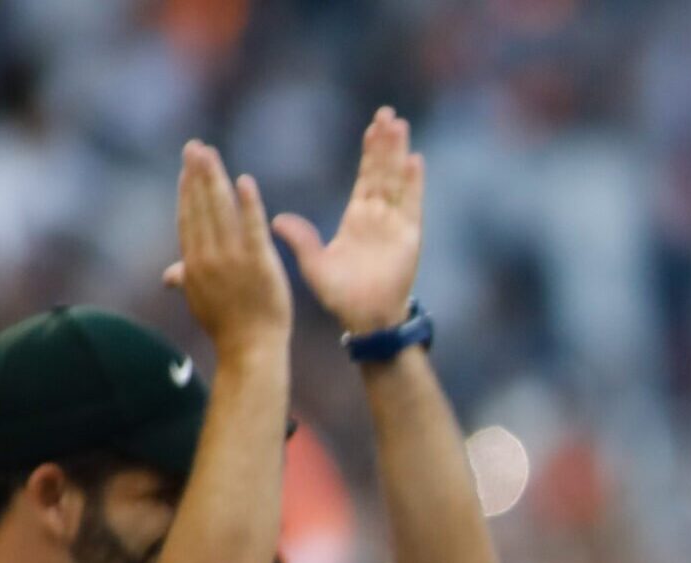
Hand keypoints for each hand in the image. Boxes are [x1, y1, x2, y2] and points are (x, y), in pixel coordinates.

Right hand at [164, 141, 290, 353]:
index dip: (187, 191)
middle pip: (200, 207)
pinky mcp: (259, 264)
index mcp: (193, 264)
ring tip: (211, 154)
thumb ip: (185, 279)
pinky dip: (249, 205)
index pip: (188, 218)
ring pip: (221, 211)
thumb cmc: (227, 328)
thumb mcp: (199, 301)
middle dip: (197, 175)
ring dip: (215, 179)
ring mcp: (233, 260)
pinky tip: (245, 182)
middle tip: (196, 147)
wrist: (250, 350)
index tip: (188, 168)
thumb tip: (168, 274)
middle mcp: (208, 257)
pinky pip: (252, 228)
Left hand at [273, 107, 425, 336]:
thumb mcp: (314, 264)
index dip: (370, 153)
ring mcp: (396, 226)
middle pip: (384, 172)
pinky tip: (415, 160)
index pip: (366, 178)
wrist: (367, 319)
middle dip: (386, 144)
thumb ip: (300, 240)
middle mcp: (380, 218)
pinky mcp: (409, 238)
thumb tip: (275, 220)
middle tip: (388, 114)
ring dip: (399, 154)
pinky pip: (412, 205)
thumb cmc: (341, 296)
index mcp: (358, 219)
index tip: (372, 127)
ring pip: (398, 182)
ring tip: (401, 126)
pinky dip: (414, 184)